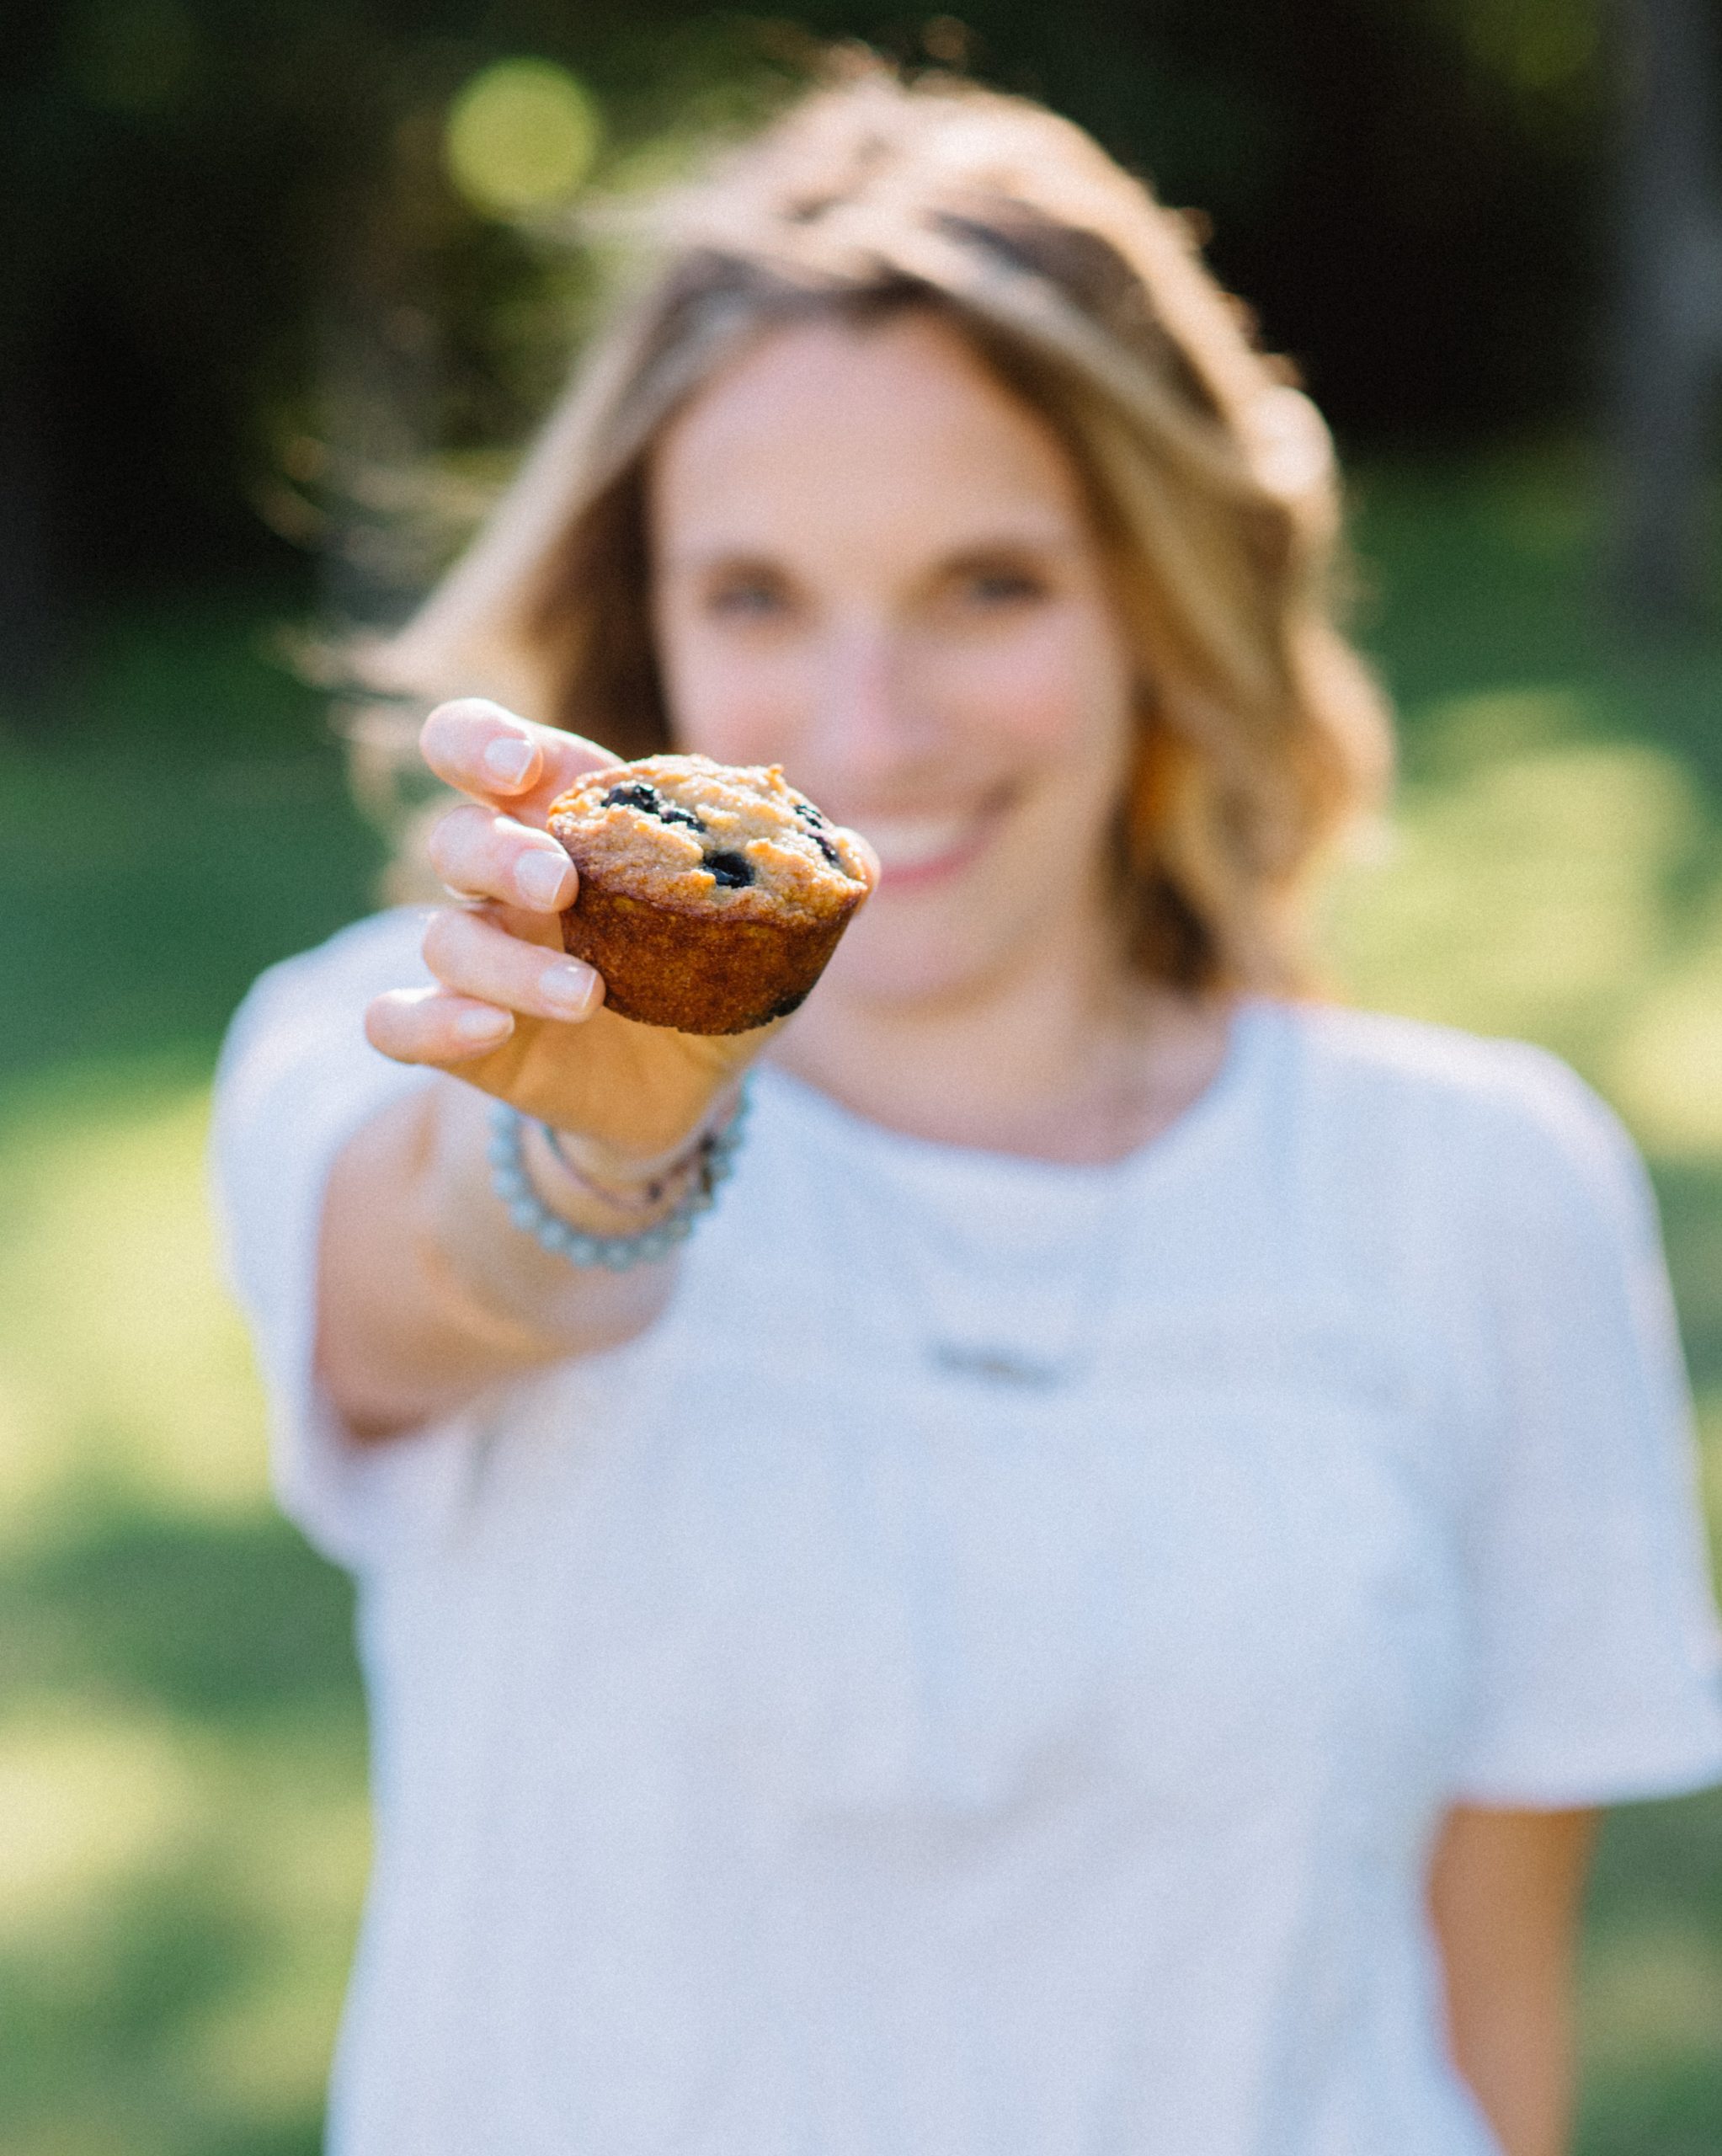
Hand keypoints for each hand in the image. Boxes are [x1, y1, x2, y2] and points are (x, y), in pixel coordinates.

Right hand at [364, 700, 784, 1160]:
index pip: (483, 749)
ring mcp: (480, 958)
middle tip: (562, 884)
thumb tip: (861, 858)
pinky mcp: (463, 1035)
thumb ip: (811, 881)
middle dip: (500, 852)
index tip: (513, 761)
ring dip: (505, 962)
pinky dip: (425, 1024)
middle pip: (457, 837)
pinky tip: (488, 1032)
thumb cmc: (719, 978)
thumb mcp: (773, 930)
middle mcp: (507, 880)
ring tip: (585, 996)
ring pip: (443, 937)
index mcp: (571, 822)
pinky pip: (397, 1020)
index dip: (478, 739)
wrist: (686, 1090)